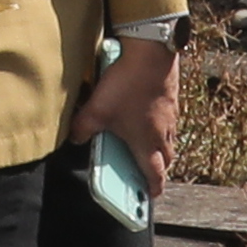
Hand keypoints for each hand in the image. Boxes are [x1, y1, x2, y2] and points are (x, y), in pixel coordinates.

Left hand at [71, 28, 182, 192]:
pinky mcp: (172, 96)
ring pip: (169, 137)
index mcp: (147, 143)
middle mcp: (163, 132)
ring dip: (160, 144)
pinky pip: (169, 118)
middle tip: (148, 169)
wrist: (151, 51)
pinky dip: (161, 123)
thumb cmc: (127, 85)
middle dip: (158, 167)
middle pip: (166, 158)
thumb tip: (74, 139)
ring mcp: (171, 114)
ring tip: (146, 143)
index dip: (152, 187)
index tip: (151, 195)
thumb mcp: (96, 109)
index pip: (155, 174)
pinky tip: (147, 114)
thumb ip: (82, 128)